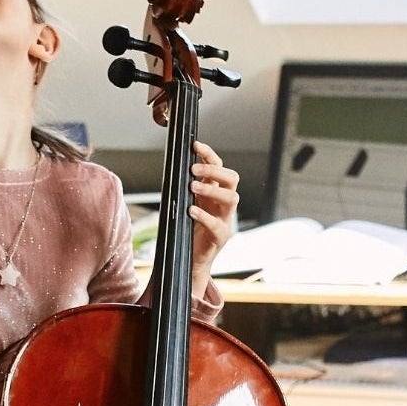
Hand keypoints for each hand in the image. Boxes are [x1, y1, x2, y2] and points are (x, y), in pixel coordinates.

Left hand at [185, 142, 241, 278]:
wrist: (191, 260)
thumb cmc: (188, 230)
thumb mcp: (186, 203)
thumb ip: (185, 188)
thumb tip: (174, 167)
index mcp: (215, 192)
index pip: (220, 167)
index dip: (210, 155)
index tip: (195, 145)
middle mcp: (223, 203)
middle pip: (232, 179)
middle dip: (214, 170)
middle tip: (193, 169)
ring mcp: (225, 220)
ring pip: (232, 198)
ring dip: (212, 189)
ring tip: (192, 186)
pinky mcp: (220, 237)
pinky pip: (217, 224)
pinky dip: (204, 215)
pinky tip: (191, 210)